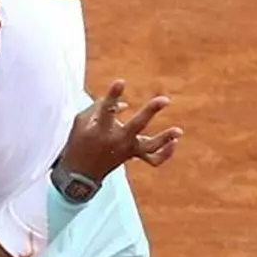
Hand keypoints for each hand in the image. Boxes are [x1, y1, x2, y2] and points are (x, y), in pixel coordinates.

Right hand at [58, 79, 183, 182]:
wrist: (79, 174)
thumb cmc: (78, 142)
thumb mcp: (81, 121)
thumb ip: (100, 106)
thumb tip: (125, 104)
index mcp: (100, 130)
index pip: (107, 110)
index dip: (113, 96)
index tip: (120, 82)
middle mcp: (116, 140)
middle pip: (137, 125)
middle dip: (150, 112)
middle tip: (164, 100)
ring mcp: (126, 149)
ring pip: (149, 147)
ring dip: (165, 138)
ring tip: (178, 131)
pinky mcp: (132, 155)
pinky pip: (153, 159)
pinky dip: (165, 154)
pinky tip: (174, 142)